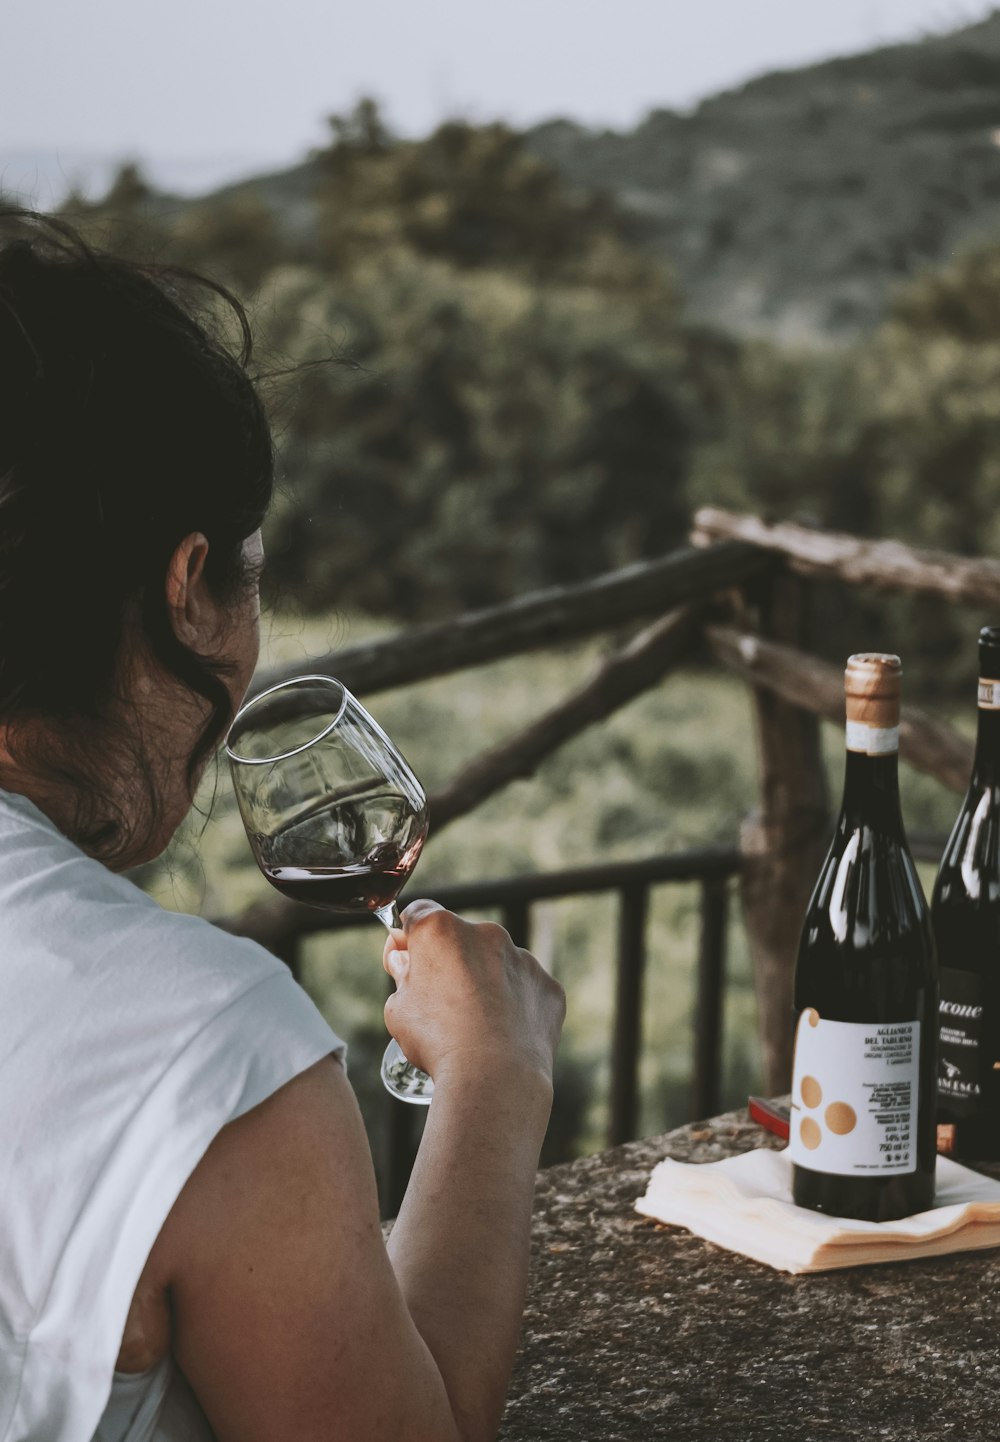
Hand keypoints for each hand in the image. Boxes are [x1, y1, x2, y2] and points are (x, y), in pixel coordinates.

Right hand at [383, 900, 564, 1088]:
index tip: (404, 961)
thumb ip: (402, 975)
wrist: (493, 1078)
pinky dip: (514, 1005)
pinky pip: (525, 989)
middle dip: (449, 962)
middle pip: (460, 939)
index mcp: (442, 930)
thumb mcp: (397, 1008)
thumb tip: (405, 961)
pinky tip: (502, 1036)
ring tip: (473, 1028)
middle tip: (439, 1003)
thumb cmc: (437, 1041)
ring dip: (483, 983)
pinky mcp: (547, 985)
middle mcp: (486, 933)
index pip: (418, 914)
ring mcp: (523, 958)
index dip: (407, 938)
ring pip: (496, 964)